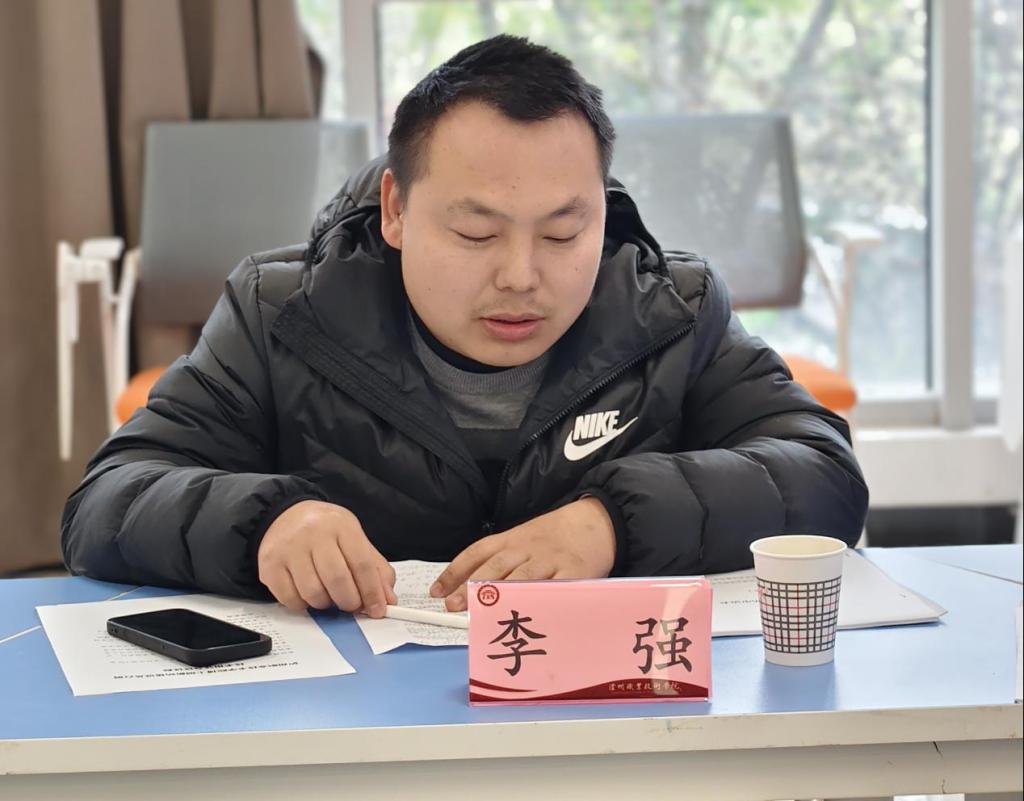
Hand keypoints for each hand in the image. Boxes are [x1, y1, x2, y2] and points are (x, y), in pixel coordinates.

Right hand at [258, 500, 396, 615]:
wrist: (284, 516)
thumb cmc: (325, 531)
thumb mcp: (354, 539)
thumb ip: (375, 568)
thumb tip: (387, 600)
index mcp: (341, 526)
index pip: (362, 564)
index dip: (372, 592)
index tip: (378, 610)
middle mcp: (313, 534)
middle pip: (338, 581)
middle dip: (350, 602)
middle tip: (352, 606)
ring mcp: (289, 549)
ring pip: (313, 593)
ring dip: (326, 604)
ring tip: (329, 595)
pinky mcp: (270, 565)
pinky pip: (290, 599)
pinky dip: (303, 605)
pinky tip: (307, 593)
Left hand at [429, 497, 614, 611]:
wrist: (597, 520)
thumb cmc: (556, 537)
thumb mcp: (525, 539)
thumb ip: (504, 560)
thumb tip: (469, 588)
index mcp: (512, 539)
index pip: (477, 552)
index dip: (455, 571)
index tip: (437, 591)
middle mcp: (527, 549)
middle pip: (495, 567)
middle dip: (471, 587)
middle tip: (453, 606)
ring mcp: (550, 561)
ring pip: (521, 579)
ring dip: (500, 598)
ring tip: (482, 616)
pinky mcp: (573, 573)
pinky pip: (555, 590)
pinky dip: (541, 604)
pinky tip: (527, 618)